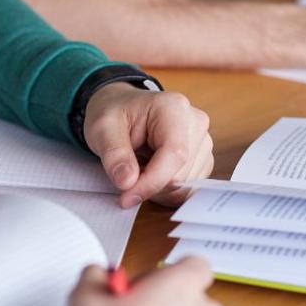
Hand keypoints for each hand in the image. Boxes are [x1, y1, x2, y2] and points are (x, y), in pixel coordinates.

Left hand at [84, 82, 212, 207]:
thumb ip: (115, 155)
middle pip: (180, 175)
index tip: (126, 197)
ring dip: (157, 189)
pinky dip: (165, 191)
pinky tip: (151, 174)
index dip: (151, 182)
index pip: (175, 154)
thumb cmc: (115, 114)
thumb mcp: (102, 128)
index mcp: (174, 108)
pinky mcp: (202, 159)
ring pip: (184, 186)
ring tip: (138, 168)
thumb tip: (127, 183)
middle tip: (127, 174)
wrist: (123, 109)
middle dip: (149, 185)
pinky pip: (187, 189)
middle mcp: (195, 124)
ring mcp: (202, 142)